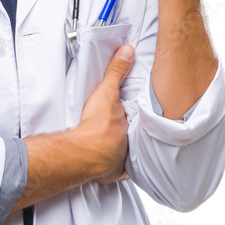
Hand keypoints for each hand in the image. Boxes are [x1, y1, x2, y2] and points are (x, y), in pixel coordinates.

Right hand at [77, 45, 135, 183]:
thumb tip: (127, 51)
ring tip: (119, 147)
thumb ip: (116, 72)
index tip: (131, 116)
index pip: (138, 120)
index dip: (135, 118)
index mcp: (131, 125)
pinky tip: (113, 168)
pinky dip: (115, 171)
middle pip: (134, 137)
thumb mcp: (107, 93)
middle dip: (132, 135)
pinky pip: (118, 172)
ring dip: (124, 151)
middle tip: (124, 131)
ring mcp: (123, 159)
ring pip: (129, 154)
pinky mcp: (113, 173)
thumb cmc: (96, 126)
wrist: (86, 152)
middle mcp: (131, 143)